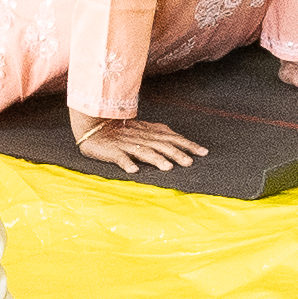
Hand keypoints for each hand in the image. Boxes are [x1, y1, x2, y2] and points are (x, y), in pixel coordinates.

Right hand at [75, 112, 203, 172]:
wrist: (94, 128)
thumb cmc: (121, 131)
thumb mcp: (142, 129)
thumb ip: (159, 134)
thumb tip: (178, 139)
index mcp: (149, 133)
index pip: (172, 138)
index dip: (188, 144)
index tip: (203, 152)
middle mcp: (141, 138)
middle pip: (162, 145)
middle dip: (176, 153)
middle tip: (189, 162)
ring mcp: (127, 145)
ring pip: (144, 152)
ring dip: (156, 159)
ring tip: (167, 167)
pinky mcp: (112, 152)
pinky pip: (120, 158)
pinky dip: (127, 163)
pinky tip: (133, 170)